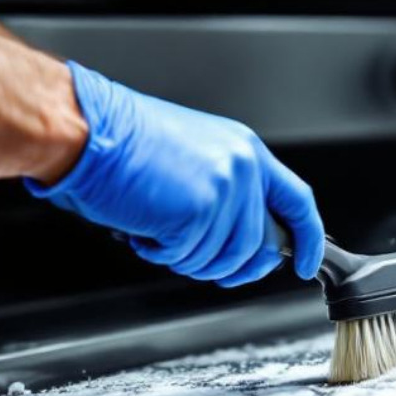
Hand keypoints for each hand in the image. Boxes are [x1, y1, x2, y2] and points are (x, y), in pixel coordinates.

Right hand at [26, 61, 324, 285]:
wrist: (86, 128)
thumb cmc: (122, 142)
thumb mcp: (193, 157)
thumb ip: (227, 192)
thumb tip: (243, 240)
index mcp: (245, 150)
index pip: (298, 201)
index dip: (309, 239)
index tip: (306, 264)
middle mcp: (242, 168)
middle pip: (259, 246)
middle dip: (229, 267)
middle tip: (192, 256)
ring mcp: (224, 190)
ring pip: (221, 259)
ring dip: (185, 258)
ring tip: (156, 227)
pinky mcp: (198, 211)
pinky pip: (187, 257)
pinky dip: (159, 252)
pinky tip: (143, 226)